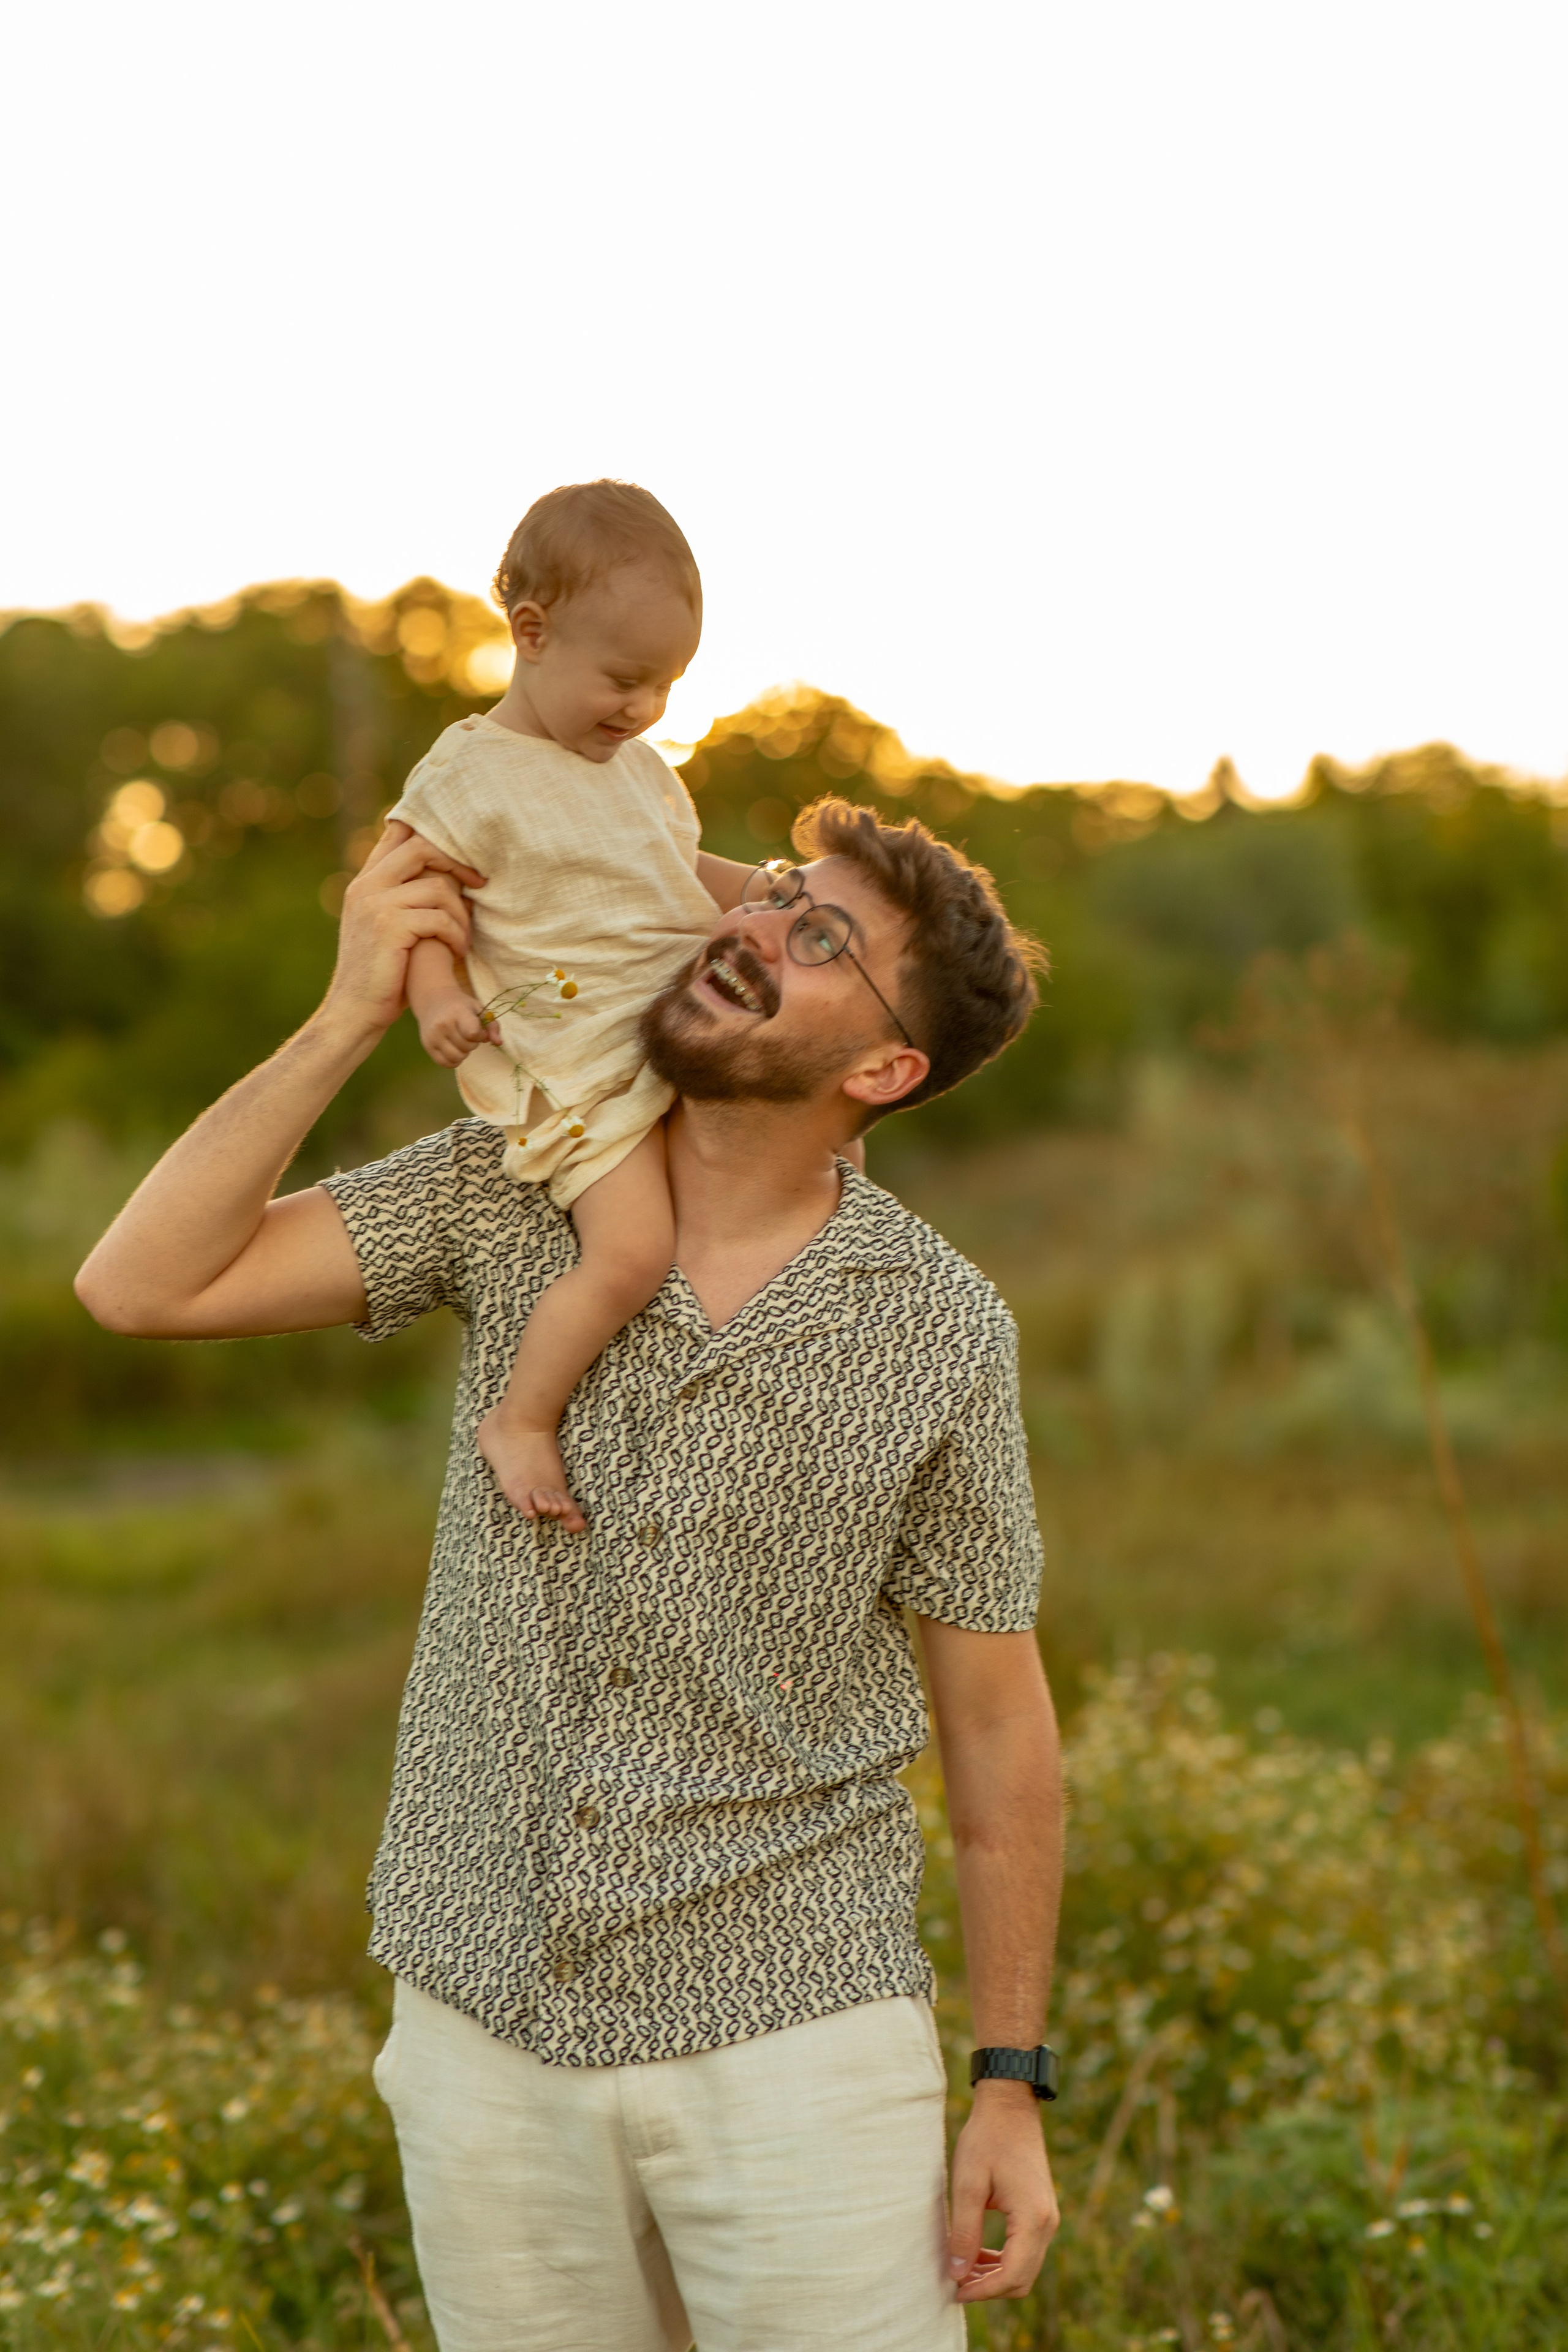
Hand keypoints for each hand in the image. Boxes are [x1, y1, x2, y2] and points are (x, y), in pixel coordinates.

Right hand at [323, 822, 485, 1043]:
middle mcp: (367, 885)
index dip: (430, 830)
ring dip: (461, 914)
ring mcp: (376, 903)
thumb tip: (445, 875)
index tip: (460, 852)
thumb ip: (402, 896)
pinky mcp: (390, 926)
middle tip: (479, 883)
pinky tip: (456, 951)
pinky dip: (456, 935)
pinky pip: (439, 918)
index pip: (396, 832)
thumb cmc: (381, 972)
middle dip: (457, 863)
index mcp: (365, 880)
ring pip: (438, 888)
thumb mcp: (385, 926)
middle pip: (421, 848)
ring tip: (463, 937)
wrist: (354, 1009)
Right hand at [417, 986, 493, 1067]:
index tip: (478, 1029)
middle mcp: (442, 1025)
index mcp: (457, 1012)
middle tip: (467, 1034)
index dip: (480, 1035)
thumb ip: (492, 1026)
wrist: (433, 1001)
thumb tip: (499, 1043)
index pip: (473, 1034)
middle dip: (472, 1043)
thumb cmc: (460, 1006)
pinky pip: (446, 1063)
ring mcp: (433, 1036)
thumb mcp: (478, 1009)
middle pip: (467, 1047)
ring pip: (457, 1058)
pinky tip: (454, 1049)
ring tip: (461, 1041)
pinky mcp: (427, 1046)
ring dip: (464, 1053)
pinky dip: (454, 1060)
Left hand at [947, 2082, 1059, 2302]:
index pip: (1012, 2275)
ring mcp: (1047, 2217)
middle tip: (955, 2283)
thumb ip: (963, 2232)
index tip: (954, 2291)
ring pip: (1025, 2267)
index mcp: (1032, 2217)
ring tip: (961, 2269)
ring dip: (995, 2275)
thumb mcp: (968, 2185)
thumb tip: (956, 2274)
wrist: (1010, 2107)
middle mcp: (1047, 2222)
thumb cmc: (986, 2140)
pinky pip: (1026, 2250)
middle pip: (1022, 2278)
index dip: (983, 2290)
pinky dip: (1003, 2259)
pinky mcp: (1041, 2212)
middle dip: (988, 2288)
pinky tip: (976, 2254)